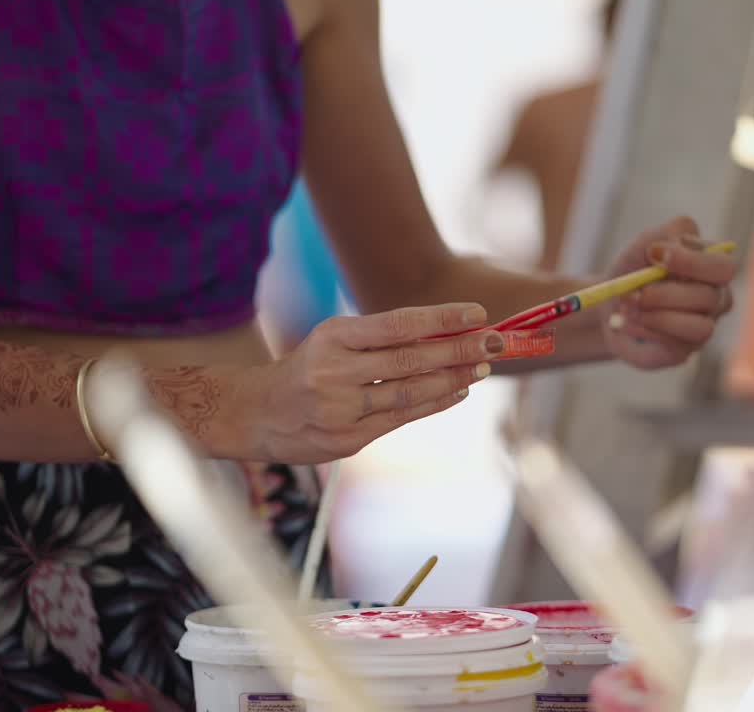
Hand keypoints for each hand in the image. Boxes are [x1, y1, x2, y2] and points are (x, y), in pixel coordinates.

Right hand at [247, 303, 504, 462]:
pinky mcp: (347, 439)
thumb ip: (382, 339)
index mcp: (334, 335)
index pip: (398, 323)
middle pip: (411, 359)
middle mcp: (336, 370)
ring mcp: (341, 408)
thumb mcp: (334, 340)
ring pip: (410, 392)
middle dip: (459, 350)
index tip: (478, 314)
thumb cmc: (307, 369)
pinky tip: (457, 392)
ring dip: (453, 380)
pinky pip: (401, 418)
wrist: (257, 414)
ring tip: (482, 368)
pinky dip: (434, 404)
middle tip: (496, 343)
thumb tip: (446, 334)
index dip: (442, 319)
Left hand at [603, 217, 737, 368]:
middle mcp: (716, 298)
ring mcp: (703, 326)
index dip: (692, 262)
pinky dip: (644, 330)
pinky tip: (623, 322)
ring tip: (626, 307)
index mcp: (711, 267)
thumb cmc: (633, 270)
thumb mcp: (642, 245)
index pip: (722, 267)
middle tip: (634, 292)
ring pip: (699, 327)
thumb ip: (661, 235)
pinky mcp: (683, 350)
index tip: (655, 255)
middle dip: (666, 295)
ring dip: (656, 317)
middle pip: (710, 298)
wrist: (609, 304)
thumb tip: (669, 247)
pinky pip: (675, 346)